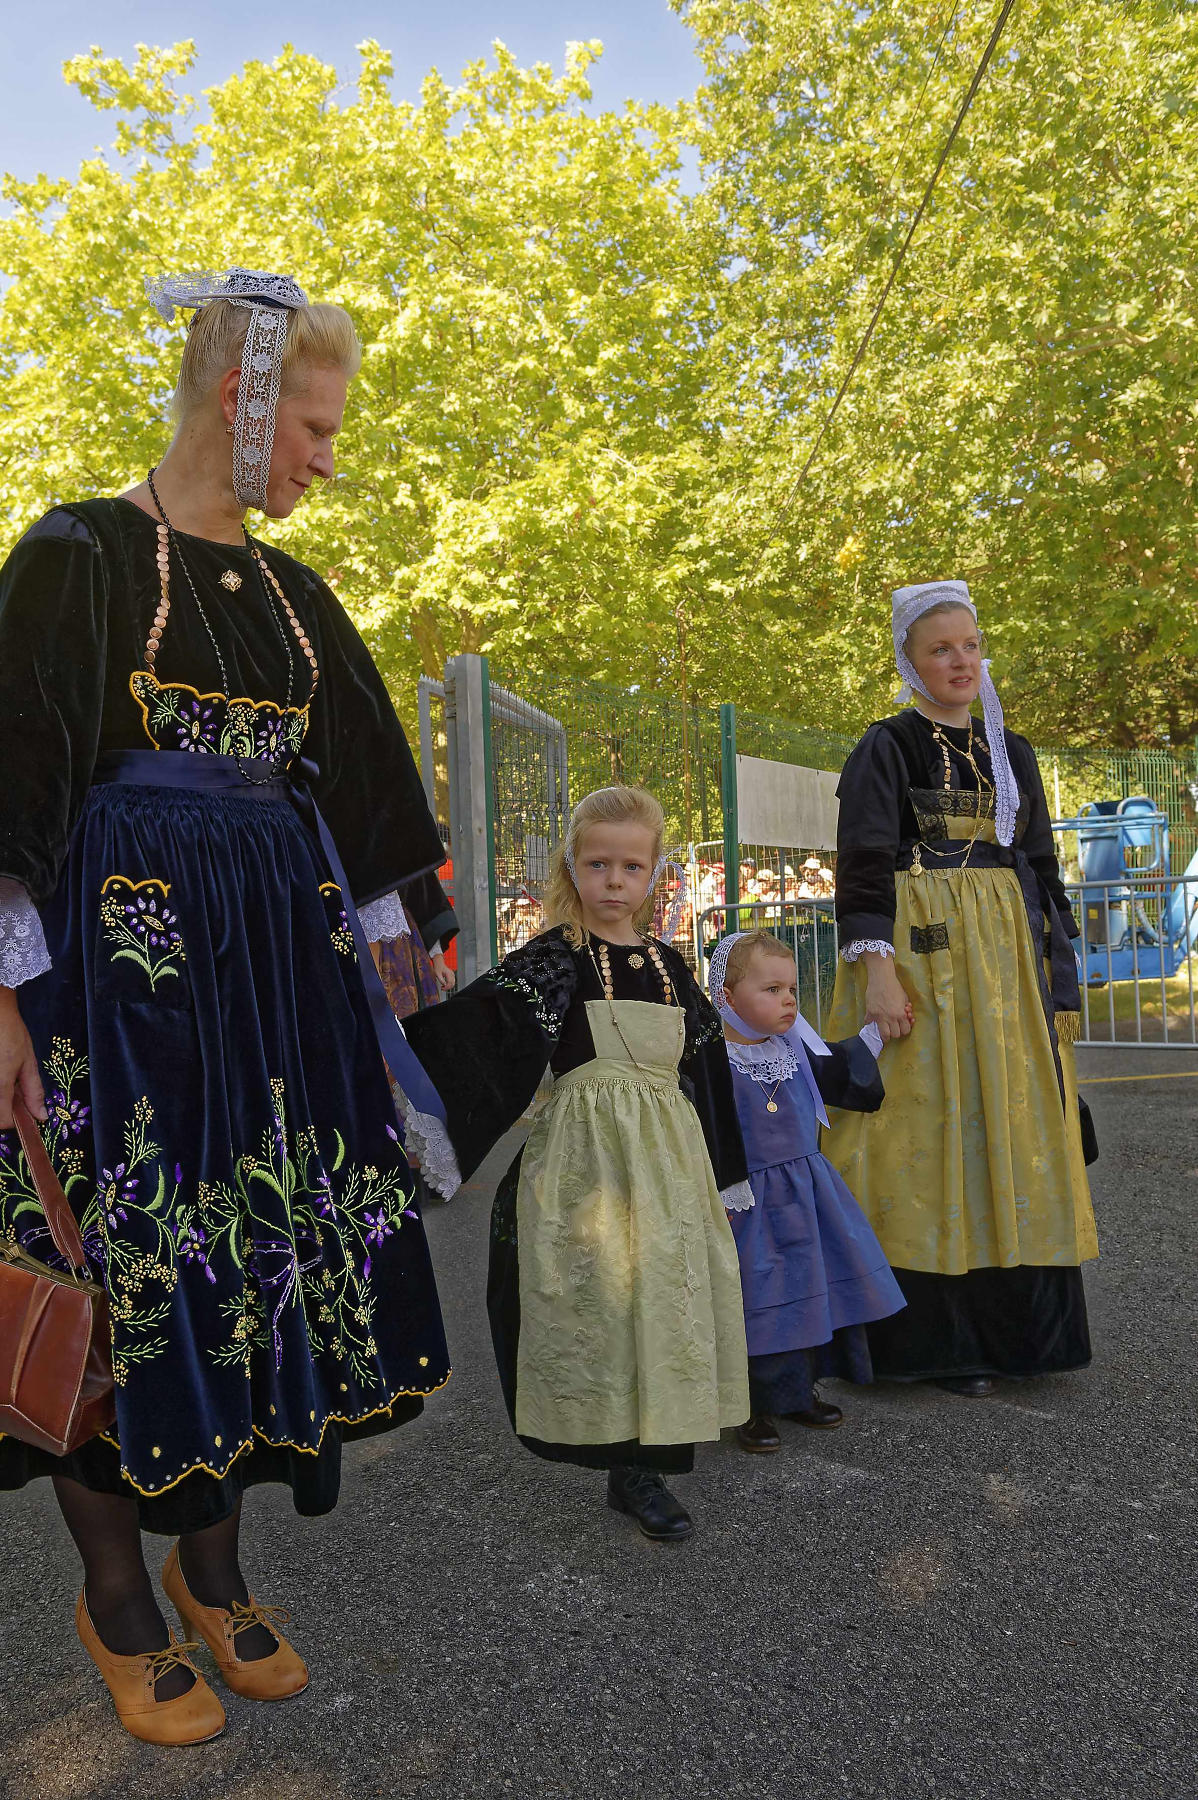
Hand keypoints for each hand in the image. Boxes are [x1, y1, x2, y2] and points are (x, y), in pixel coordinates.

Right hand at [0, 987, 46, 1129]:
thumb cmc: (11, 1033)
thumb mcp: (28, 1062)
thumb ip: (33, 1091)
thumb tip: (41, 1116)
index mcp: (1, 1083)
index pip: (1, 1122)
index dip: (10, 1121)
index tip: (16, 1112)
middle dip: (1, 1107)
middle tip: (8, 1089)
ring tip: (2, 1074)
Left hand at [431, 952, 455, 992]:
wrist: (439, 963)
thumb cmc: (438, 967)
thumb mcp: (437, 974)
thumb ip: (441, 980)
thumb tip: (444, 985)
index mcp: (448, 973)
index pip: (450, 983)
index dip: (446, 987)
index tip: (442, 989)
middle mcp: (452, 974)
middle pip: (452, 984)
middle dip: (447, 988)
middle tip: (442, 989)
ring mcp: (452, 974)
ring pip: (453, 983)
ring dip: (448, 986)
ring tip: (443, 987)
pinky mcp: (452, 975)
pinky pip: (452, 981)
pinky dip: (449, 984)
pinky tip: (445, 985)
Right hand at [863, 956, 913, 1041]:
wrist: (881, 978)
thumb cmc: (895, 986)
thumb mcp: (904, 998)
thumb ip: (904, 1010)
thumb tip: (905, 1017)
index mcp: (900, 1014)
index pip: (905, 1030)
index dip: (905, 1029)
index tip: (902, 1026)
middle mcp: (890, 1017)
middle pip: (895, 1035)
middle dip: (896, 1032)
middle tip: (894, 1027)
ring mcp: (879, 1016)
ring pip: (883, 1034)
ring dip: (885, 1033)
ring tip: (885, 1029)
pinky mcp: (870, 1013)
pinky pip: (868, 1023)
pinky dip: (870, 1023)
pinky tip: (873, 1019)